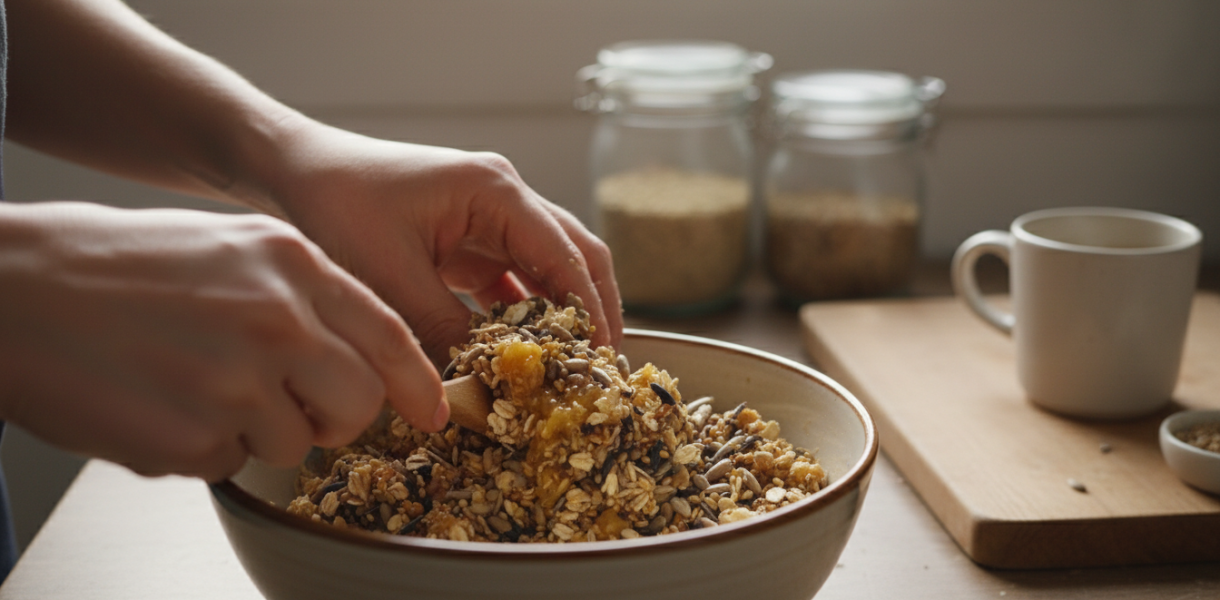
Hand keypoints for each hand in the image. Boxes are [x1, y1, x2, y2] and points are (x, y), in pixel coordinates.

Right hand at [0, 202, 445, 481]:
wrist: (14, 288)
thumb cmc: (117, 265)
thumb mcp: (231, 246)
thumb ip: (302, 294)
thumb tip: (357, 351)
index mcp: (291, 265)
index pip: (389, 335)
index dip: (416, 381)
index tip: (431, 410)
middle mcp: (276, 319)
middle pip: (361, 400)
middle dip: (340, 417)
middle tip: (296, 406)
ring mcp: (236, 381)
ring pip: (298, 442)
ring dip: (258, 430)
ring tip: (195, 385)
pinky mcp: (193, 437)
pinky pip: (229, 463)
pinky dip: (201, 446)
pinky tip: (160, 402)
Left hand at [261, 123, 623, 367]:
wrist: (294, 170)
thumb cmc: (336, 204)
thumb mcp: (389, 275)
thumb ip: (440, 330)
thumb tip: (474, 391)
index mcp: (495, 191)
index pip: (566, 254)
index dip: (590, 309)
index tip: (600, 359)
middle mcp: (503, 198)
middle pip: (576, 254)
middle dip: (594, 310)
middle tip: (600, 368)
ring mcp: (488, 218)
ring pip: (548, 270)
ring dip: (560, 316)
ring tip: (569, 369)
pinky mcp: (467, 241)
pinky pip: (511, 283)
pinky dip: (522, 318)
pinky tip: (521, 355)